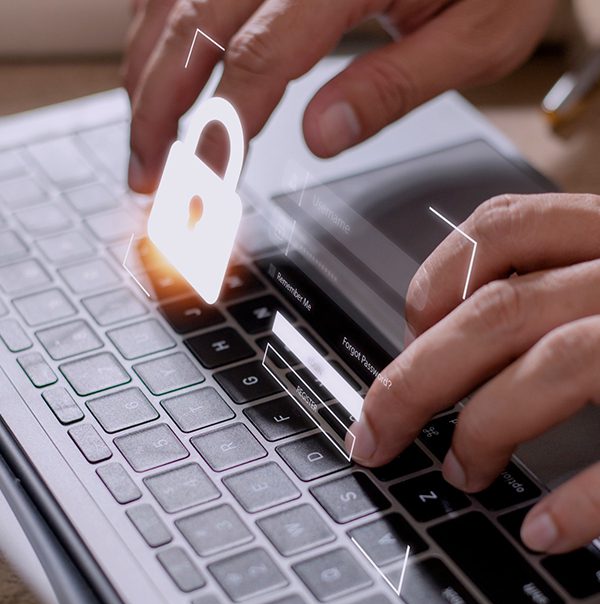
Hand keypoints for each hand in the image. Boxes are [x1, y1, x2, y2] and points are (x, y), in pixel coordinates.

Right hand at [124, 0, 555, 192]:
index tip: (198, 184)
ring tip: (144, 131)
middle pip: (193, 26)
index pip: (259, 59)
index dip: (219, 130)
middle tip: (146, 173)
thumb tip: (322, 136)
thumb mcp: (480, 33)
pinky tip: (156, 58)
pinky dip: (157, 18)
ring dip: (147, 67)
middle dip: (157, 109)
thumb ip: (397, 85)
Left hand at [349, 193, 599, 553]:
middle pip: (498, 311)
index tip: (409, 327)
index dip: (437, 278)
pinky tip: (546, 528)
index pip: (502, 229)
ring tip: (462, 474)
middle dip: (416, 378)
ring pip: (551, 364)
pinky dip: (586, 494)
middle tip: (376, 432)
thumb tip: (451, 328)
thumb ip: (560, 285)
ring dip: (486, 429)